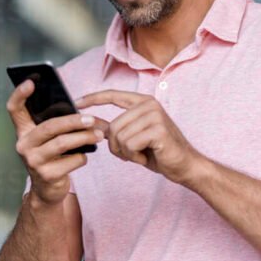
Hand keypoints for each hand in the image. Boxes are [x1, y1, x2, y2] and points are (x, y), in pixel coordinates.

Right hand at [6, 79, 107, 204]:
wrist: (48, 190)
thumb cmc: (52, 156)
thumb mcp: (48, 139)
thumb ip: (54, 124)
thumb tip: (79, 109)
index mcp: (23, 131)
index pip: (14, 109)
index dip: (20, 94)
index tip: (31, 81)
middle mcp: (23, 145)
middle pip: (49, 127)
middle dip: (73, 121)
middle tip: (92, 119)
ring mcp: (33, 161)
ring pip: (62, 143)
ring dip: (84, 138)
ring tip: (99, 135)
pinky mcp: (46, 176)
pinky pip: (71, 161)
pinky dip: (82, 157)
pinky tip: (85, 156)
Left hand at [75, 90, 199, 183]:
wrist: (184, 165)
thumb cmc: (157, 151)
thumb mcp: (131, 137)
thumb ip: (112, 127)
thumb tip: (88, 120)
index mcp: (142, 101)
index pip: (113, 95)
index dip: (93, 98)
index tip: (76, 102)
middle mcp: (149, 104)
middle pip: (113, 126)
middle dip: (116, 146)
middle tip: (131, 154)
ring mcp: (154, 115)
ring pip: (120, 137)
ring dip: (126, 153)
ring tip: (140, 154)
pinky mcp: (158, 129)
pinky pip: (129, 144)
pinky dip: (134, 156)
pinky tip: (146, 156)